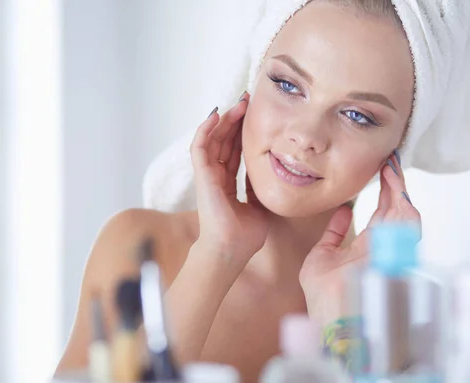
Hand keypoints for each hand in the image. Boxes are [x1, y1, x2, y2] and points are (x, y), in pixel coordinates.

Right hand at [190, 93, 268, 268]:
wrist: (231, 251)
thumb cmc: (244, 236)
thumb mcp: (259, 206)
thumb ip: (258, 190)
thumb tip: (270, 177)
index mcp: (227, 184)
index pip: (234, 152)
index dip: (242, 134)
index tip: (255, 118)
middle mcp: (216, 177)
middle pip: (223, 141)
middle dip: (235, 121)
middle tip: (247, 101)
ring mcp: (207, 176)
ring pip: (212, 140)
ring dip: (224, 120)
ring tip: (238, 104)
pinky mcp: (202, 176)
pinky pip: (200, 148)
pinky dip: (205, 130)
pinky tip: (216, 115)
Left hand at [299, 151, 420, 325]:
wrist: (328, 318)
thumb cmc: (324, 298)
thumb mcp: (321, 257)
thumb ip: (332, 235)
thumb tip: (343, 212)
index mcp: (366, 249)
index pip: (380, 215)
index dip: (384, 192)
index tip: (380, 170)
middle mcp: (382, 249)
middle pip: (395, 210)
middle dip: (395, 185)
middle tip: (390, 161)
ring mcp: (389, 251)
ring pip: (405, 214)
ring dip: (400, 188)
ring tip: (392, 166)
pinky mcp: (394, 252)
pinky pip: (409, 226)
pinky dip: (404, 201)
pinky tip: (394, 182)